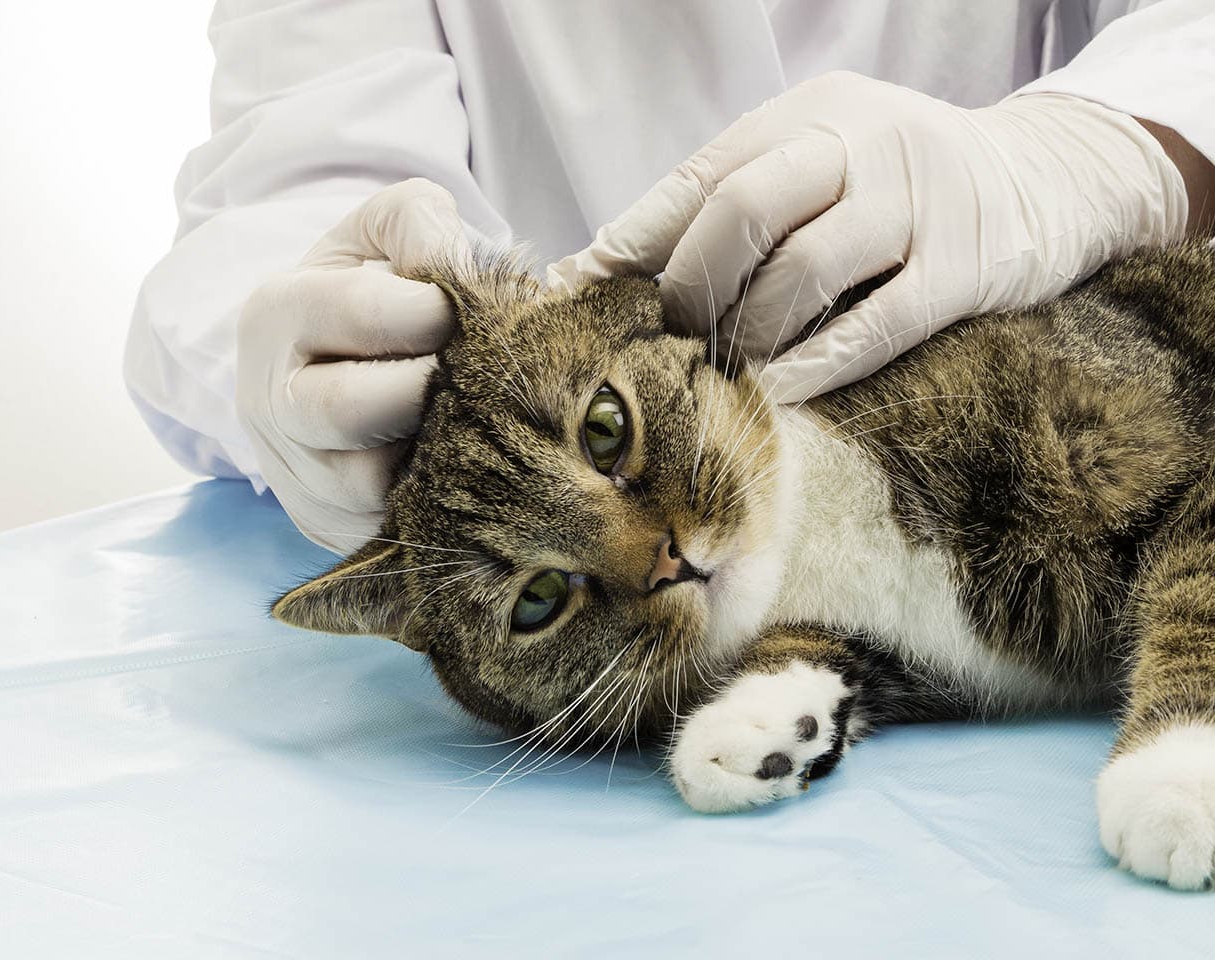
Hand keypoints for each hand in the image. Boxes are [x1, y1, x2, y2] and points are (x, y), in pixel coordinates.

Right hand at [237, 179, 469, 553]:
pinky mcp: (331, 529)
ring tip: (472, 421)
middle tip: (474, 375)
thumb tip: (448, 262)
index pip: (360, 312)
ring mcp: (296, 477)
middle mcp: (270, 403)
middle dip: (430, 390)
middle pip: (351, 410)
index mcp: (276, 315)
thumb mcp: (383, 232)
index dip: (436, 310)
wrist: (334, 368)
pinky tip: (463, 467)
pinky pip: (392, 528)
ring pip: (373, 485)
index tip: (467, 311)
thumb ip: (418, 221)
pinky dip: (436, 502)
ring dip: (438, 455)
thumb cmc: (372, 292)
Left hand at [548, 72, 1186, 402]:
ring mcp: (917, 203)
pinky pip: (871, 328)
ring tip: (728, 366)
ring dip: (748, 333)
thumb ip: (735, 201)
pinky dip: (813, 368)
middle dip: (690, 286)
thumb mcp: (820, 162)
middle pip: (743, 210)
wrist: (1046, 179)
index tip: (580, 293)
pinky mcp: (964, 268)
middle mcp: (862, 144)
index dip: (635, 240)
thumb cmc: (898, 187)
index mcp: (809, 114)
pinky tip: (778, 393)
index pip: (701, 175)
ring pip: (802, 272)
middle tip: (673, 338)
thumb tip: (609, 269)